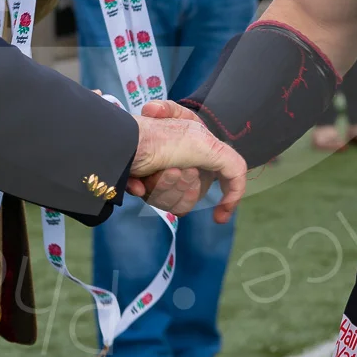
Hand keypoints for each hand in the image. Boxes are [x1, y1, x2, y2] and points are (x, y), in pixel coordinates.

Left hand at [128, 98, 246, 221]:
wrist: (120, 142)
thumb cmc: (161, 138)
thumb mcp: (205, 144)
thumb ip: (233, 165)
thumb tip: (235, 186)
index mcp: (204, 147)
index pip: (226, 179)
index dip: (227, 199)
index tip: (219, 217)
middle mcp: (188, 159)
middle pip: (195, 195)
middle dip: (182, 186)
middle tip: (172, 170)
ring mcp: (166, 172)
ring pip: (175, 202)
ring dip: (163, 188)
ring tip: (153, 171)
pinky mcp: (147, 182)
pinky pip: (156, 201)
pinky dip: (145, 190)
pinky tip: (138, 180)